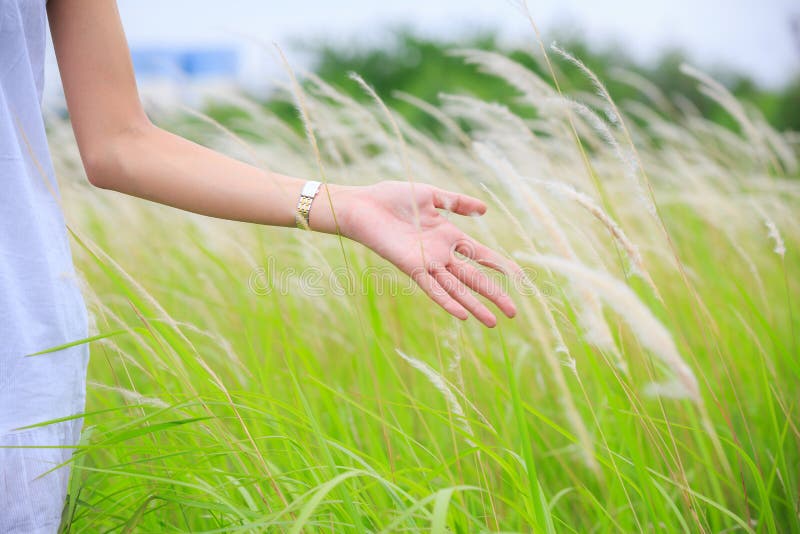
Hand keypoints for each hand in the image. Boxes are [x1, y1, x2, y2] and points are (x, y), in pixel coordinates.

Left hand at [320, 181, 518, 326]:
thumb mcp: (430, 195)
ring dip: (475, 305)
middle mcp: (440, 253)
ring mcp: (427, 262)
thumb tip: (485, 210)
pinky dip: (448, 301)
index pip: (481, 255)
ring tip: (493, 323)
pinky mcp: (411, 267)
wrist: (362, 205)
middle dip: (494, 295)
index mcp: (448, 236)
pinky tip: (463, 315)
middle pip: (474, 278)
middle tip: (513, 313)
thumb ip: (456, 202)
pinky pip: (432, 288)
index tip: (521, 278)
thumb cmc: (391, 198)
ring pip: (457, 288)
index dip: (501, 266)